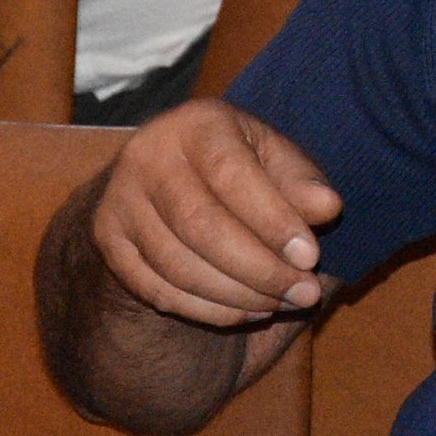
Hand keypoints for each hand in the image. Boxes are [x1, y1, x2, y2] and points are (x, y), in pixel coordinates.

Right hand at [88, 99, 343, 327]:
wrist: (174, 172)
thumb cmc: (241, 164)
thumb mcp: (275, 159)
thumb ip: (301, 182)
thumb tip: (327, 208)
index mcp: (196, 123)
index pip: (232, 175)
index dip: (273, 220)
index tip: (311, 257)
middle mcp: (146, 156)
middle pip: (200, 226)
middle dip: (259, 269)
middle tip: (305, 294)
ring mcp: (119, 200)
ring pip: (177, 265)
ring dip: (236, 295)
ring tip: (282, 304)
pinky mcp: (108, 241)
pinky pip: (155, 290)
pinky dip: (205, 310)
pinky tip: (246, 312)